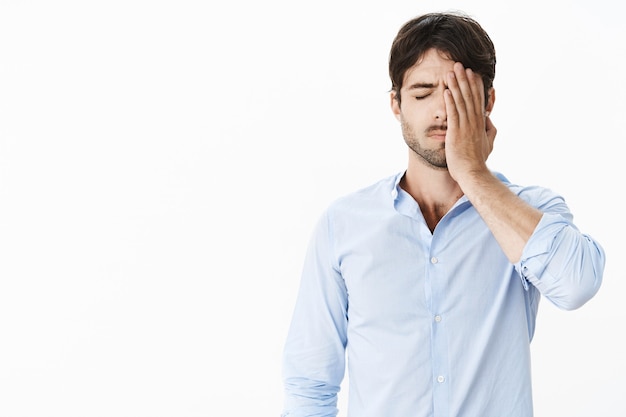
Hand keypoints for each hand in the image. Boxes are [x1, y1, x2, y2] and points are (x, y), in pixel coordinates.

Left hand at [443, 62, 496, 183]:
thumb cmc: (478, 161)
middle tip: (460, 65)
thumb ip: (489, 131)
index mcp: (480, 123)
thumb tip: (489, 123)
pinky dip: (450, 102)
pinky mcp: (456, 133)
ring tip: (451, 72)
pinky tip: (446, 91)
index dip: (475, 85)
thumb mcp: (488, 144)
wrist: (473, 173)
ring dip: (456, 86)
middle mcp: (474, 122)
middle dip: (465, 79)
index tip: (472, 73)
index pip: (478, 100)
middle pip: (470, 96)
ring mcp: (465, 127)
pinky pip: (453, 114)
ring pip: (461, 102)